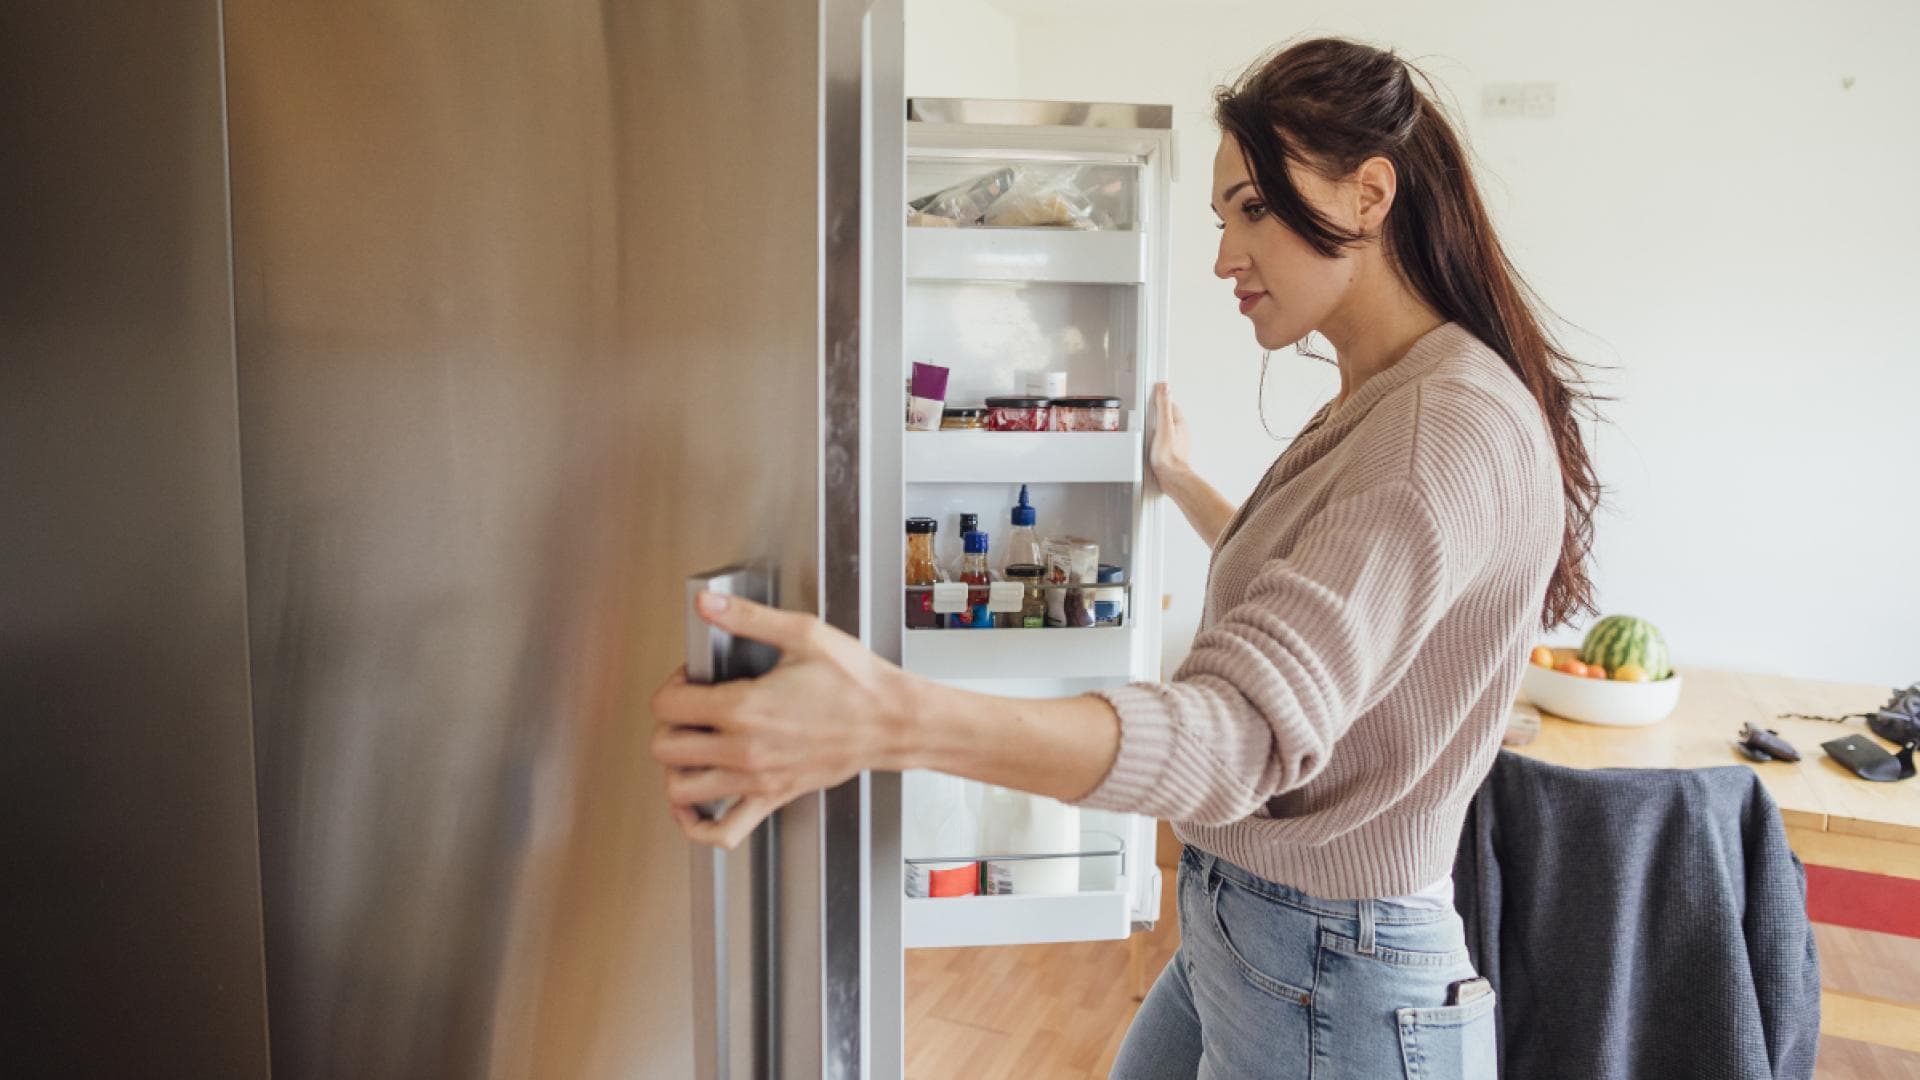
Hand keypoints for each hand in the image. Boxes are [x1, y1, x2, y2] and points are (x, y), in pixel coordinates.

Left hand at [650, 591, 912, 848]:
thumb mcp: (803, 635)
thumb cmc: (857, 683)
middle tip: (689, 709)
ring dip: (676, 769)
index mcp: (744, 708)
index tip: (691, 678)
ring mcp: (756, 780)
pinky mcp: (773, 797)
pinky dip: (698, 826)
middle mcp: (744, 750)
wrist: (893, 722)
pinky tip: (696, 806)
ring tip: (691, 749)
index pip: (668, 705)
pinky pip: (723, 831)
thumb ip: (749, 618)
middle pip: (665, 749)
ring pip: (681, 791)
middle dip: (668, 724)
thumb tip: (708, 603)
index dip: (672, 684)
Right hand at [1148, 382, 1191, 486]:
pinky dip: (1155, 437)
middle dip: (1157, 411)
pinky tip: (1149, 440)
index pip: (1169, 404)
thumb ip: (1163, 406)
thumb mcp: (1163, 426)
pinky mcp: (1169, 450)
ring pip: (1165, 428)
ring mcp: (1175, 441)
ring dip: (1156, 425)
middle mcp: (1180, 431)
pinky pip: (1162, 439)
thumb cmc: (1168, 456)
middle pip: (1167, 415)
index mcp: (1179, 423)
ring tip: (1146, 422)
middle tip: (1148, 405)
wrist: (1170, 477)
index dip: (1160, 398)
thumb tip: (1165, 388)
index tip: (1153, 391)